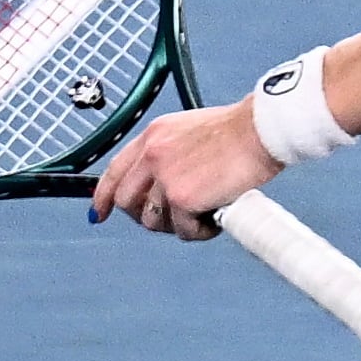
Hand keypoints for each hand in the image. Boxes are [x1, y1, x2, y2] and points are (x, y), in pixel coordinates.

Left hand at [89, 101, 282, 240]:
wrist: (261, 130)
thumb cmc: (240, 130)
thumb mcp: (191, 131)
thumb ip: (172, 154)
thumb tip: (164, 186)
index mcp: (153, 136)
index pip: (115, 171)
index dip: (103, 196)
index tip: (99, 213)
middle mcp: (152, 155)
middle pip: (127, 202)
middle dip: (146, 217)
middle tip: (174, 218)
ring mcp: (165, 178)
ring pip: (153, 220)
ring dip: (177, 224)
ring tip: (204, 214)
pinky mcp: (181, 198)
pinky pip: (182, 230)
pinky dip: (200, 230)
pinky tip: (216, 217)